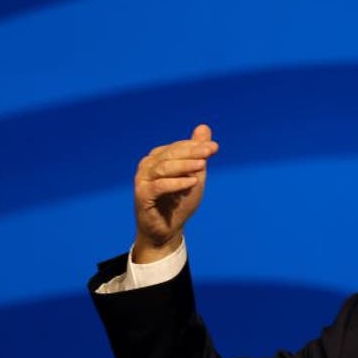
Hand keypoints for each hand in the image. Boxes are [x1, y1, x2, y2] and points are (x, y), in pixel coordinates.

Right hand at [132, 124, 218, 262]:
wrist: (168, 230)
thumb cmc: (179, 202)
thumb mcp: (194, 175)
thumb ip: (197, 153)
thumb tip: (204, 127)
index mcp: (158, 157)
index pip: (178, 147)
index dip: (196, 146)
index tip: (215, 148)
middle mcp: (147, 165)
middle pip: (170, 155)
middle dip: (192, 152)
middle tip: (210, 152)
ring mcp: (142, 180)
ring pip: (164, 168)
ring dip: (185, 165)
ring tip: (203, 165)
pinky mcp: (142, 195)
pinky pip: (159, 186)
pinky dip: (176, 183)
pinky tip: (192, 183)